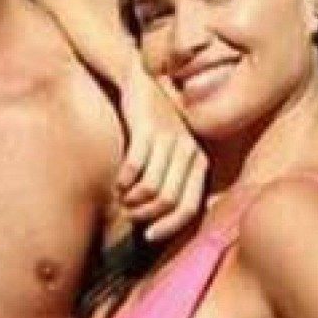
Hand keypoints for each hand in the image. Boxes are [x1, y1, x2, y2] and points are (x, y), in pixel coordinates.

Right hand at [115, 60, 207, 242]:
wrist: (142, 81)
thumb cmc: (155, 123)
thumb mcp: (174, 150)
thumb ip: (175, 179)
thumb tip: (163, 221)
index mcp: (199, 160)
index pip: (190, 208)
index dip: (168, 228)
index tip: (148, 236)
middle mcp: (189, 150)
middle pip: (168, 201)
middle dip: (145, 215)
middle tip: (129, 214)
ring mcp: (169, 138)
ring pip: (151, 188)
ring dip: (132, 200)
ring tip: (122, 199)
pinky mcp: (148, 128)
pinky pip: (135, 168)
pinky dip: (124, 182)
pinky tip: (118, 182)